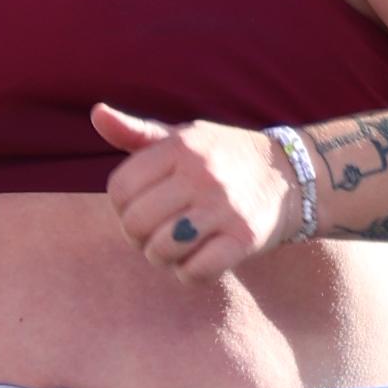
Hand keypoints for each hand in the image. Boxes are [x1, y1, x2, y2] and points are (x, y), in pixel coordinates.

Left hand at [92, 102, 301, 285]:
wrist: (290, 176)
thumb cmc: (223, 157)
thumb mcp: (183, 137)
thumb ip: (137, 132)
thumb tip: (97, 114)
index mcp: (181, 147)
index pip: (120, 188)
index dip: (121, 205)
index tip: (140, 206)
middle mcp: (202, 175)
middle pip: (135, 223)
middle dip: (137, 236)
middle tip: (155, 232)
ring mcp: (225, 208)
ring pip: (162, 250)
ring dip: (162, 257)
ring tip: (175, 246)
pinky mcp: (245, 239)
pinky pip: (195, 271)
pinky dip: (189, 273)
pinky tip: (197, 259)